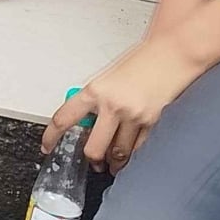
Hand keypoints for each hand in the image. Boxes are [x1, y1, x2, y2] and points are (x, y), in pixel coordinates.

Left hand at [41, 36, 204, 175]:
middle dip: (91, 159)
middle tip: (92, 162)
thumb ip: (96, 100)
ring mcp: (134, 117)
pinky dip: (133, 156)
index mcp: (94, 92)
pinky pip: (139, 148)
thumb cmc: (141, 61)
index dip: (51, 137)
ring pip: (118, 153)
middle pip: (93, 147)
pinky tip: (130, 158)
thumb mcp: (108, 78)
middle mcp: (112, 106)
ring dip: (113, 163)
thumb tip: (87, 121)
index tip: (47, 147)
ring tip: (111, 166)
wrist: (172, 54)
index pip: (63, 119)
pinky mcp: (153, 123)